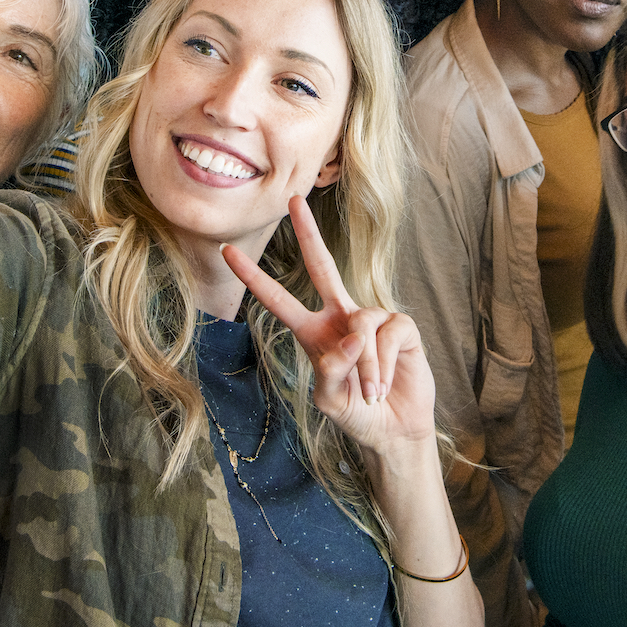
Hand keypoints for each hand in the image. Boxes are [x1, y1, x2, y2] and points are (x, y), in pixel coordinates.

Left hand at [223, 196, 438, 456]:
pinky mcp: (400, 327)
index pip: (279, 299)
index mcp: (313, 333)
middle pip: (322, 265)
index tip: (226, 251)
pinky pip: (388, 334)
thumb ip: (331, 369)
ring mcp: (373, 318)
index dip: (254, 277)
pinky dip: (383, 364)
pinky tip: (386, 381)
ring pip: (362, 325)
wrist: (395, 428)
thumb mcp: (330, 399)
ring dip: (366, 367)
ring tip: (371, 393)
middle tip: (294, 199)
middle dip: (309, 232)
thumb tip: (352, 336)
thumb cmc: (356, 413)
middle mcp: (341, 317)